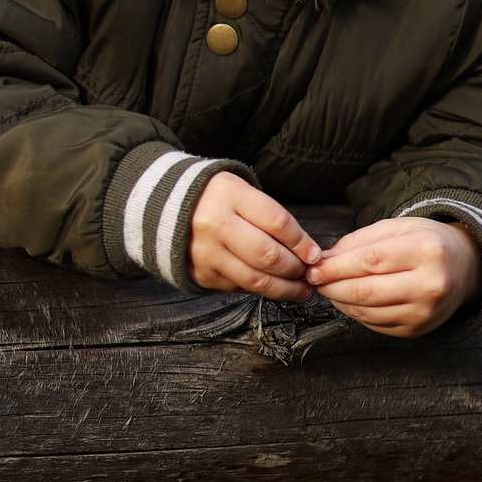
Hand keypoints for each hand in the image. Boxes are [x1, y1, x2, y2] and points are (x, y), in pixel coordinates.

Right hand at [188, 172, 321, 300]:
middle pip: (268, 255)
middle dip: (295, 268)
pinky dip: (261, 289)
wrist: (166, 210)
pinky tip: (273, 287)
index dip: (302, 242)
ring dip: (285, 289)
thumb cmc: (216, 200)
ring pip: (256, 279)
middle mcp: (215, 224)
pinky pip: (240, 287)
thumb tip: (307, 252)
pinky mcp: (202, 274)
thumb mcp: (242, 192)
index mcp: (229, 196)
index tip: (315, 254)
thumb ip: (272, 218)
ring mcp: (206, 252)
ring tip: (301, 289)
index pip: (277, 223)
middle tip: (308, 273)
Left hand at [307, 216, 481, 337]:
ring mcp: (426, 312)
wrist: (465, 267)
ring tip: (329, 288)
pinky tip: (349, 300)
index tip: (313, 268)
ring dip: (339, 301)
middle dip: (331, 286)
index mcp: (427, 251)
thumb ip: (358, 241)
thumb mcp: (397, 228)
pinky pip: (375, 324)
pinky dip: (355, 313)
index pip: (370, 261)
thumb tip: (324, 261)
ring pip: (367, 311)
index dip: (335, 267)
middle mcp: (431, 284)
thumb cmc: (426, 242)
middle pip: (366, 291)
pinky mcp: (418, 329)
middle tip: (315, 280)